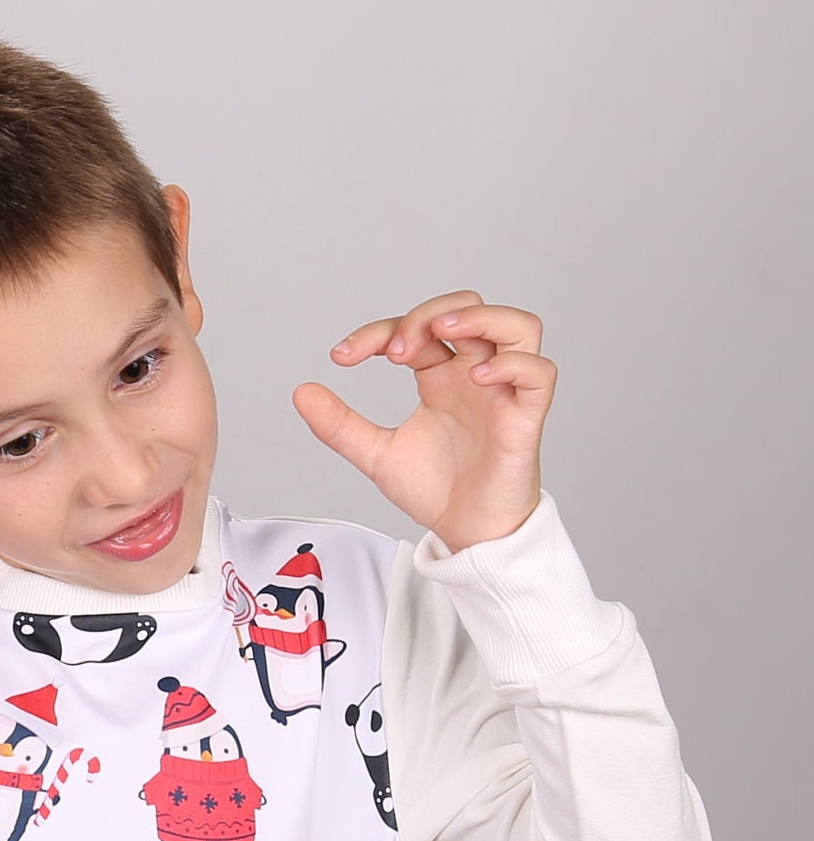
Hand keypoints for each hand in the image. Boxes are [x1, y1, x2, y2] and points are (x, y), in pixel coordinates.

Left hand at [293, 293, 551, 551]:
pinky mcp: (526, 417)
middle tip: (395, 350)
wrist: (465, 531)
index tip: (340, 356)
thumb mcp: (375, 454)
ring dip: (480, 318)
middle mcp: (474, 375)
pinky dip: (512, 364)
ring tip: (442, 334)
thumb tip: (301, 392)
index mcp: (440, 376)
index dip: (379, 331)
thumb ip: (340, 424)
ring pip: (518, 326)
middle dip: (427, 315)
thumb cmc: (434, 488)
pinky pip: (539, 372)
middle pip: (468, 309)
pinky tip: (476, 377)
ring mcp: (503, 392)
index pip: (417, 329)